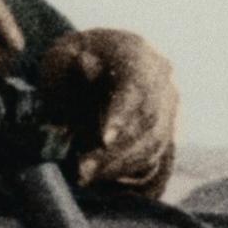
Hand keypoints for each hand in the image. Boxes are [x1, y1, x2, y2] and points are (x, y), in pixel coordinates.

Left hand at [39, 28, 176, 197]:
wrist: (90, 66)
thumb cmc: (70, 63)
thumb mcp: (60, 57)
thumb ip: (69, 62)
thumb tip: (84, 64)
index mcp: (136, 51)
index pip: (137, 84)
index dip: (122, 113)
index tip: (103, 140)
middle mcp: (160, 77)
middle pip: (147, 118)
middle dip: (114, 149)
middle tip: (82, 169)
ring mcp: (167, 104)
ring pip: (152, 141)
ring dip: (118, 163)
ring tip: (85, 176)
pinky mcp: (165, 128)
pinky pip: (152, 154)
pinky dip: (124, 168)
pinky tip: (98, 174)